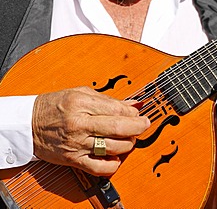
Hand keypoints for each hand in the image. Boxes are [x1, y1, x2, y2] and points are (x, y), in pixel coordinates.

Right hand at [32, 86, 149, 175]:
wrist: (27, 124)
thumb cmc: (54, 106)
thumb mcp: (80, 93)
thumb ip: (108, 99)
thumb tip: (133, 104)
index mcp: (80, 103)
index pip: (117, 109)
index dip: (133, 113)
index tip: (140, 114)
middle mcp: (79, 124)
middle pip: (118, 128)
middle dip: (138, 127)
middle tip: (144, 125)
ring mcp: (77, 144)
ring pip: (113, 147)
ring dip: (128, 144)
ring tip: (130, 139)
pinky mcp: (74, 159)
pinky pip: (99, 167)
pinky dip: (113, 164)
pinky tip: (116, 156)